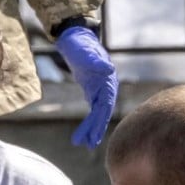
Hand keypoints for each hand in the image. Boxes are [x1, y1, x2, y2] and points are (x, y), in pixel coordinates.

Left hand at [55, 26, 117, 147]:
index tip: (93, 134)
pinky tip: (87, 133)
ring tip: (86, 144)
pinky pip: (94, 109)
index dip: (99, 120)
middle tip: (86, 145)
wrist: (77, 40)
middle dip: (95, 129)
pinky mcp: (93, 90)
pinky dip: (90, 121)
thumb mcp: (86, 53)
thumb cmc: (81, 46)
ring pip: (98, 113)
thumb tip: (108, 69)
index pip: (105, 105)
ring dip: (93, 128)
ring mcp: (101, 89)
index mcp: (108, 81)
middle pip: (102, 112)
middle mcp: (107, 87)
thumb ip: (96, 62)